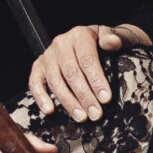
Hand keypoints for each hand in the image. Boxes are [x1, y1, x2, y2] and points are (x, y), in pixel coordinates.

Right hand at [28, 23, 150, 121]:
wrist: (92, 40)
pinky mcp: (38, 67)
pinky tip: (51, 111)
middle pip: (71, 73)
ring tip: (82, 117)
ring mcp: (48, 56)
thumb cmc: (105, 43)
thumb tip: (112, 42)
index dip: (96, 80)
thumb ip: (116, 38)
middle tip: (96, 114)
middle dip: (84, 96)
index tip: (106, 98)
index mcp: (79, 34)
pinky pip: (35, 83)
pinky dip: (41, 98)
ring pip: (55, 81)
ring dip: (68, 102)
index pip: (87, 60)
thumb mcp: (116, 36)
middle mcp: (61, 43)